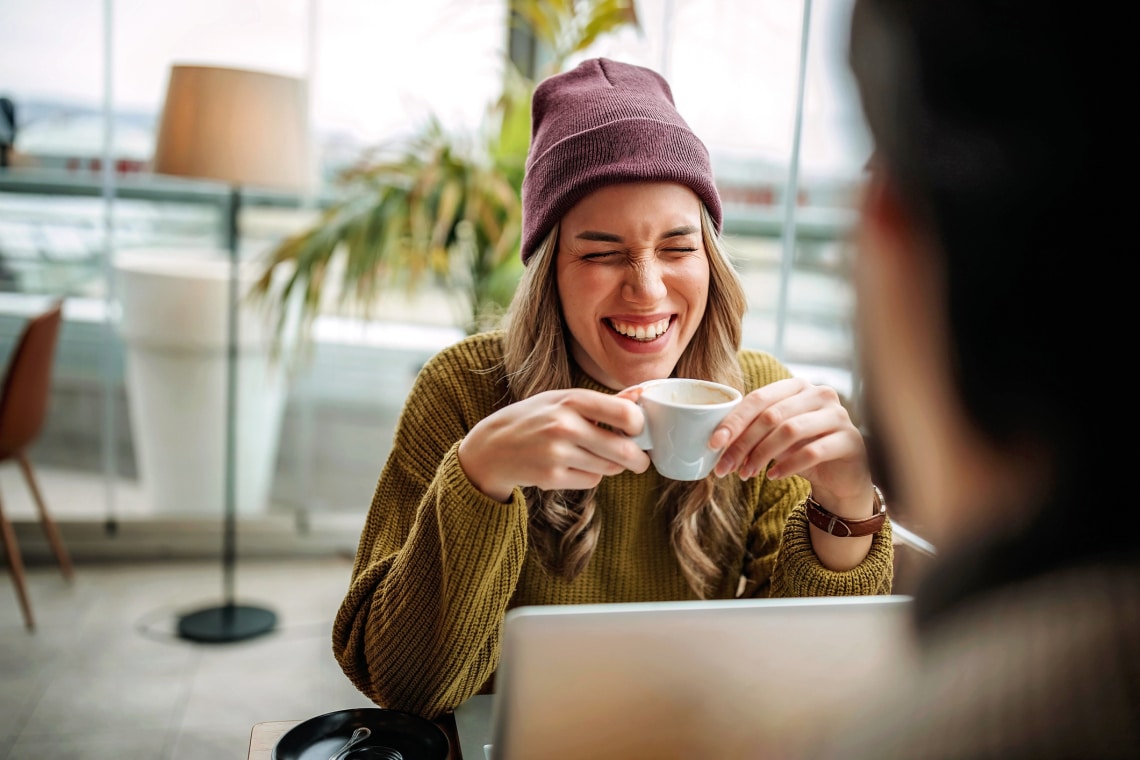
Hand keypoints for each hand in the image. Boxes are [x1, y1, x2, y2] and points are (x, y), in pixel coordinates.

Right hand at [458, 388, 651, 501]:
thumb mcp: (563, 400)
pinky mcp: (551, 477)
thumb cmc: (535, 418)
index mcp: (571, 400)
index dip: (639, 425)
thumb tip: (643, 393)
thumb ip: (603, 401)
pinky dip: (590, 476)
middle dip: (638, 458)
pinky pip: (591, 480)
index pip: (625, 414)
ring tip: (594, 456)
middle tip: (640, 460)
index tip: (637, 430)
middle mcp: (564, 425)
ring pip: (609, 468)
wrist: (492, 446)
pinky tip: (574, 466)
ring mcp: (557, 453)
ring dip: (610, 466)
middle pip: (623, 450)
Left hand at [710, 377, 872, 519]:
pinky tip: (772, 476)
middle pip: (772, 415)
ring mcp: (838, 415)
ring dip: (762, 455)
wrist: (841, 476)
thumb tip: (717, 441)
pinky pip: (812, 451)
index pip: (759, 399)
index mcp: (797, 386)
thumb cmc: (802, 450)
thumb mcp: (774, 438)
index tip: (713, 444)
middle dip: (743, 443)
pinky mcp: (850, 440)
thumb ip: (752, 431)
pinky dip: (787, 465)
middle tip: (724, 467)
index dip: (734, 421)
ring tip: (746, 474)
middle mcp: (819, 394)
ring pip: (790, 430)